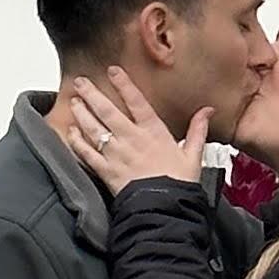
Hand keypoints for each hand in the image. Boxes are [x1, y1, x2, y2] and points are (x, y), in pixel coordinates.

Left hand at [55, 71, 203, 195]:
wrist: (164, 208)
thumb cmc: (179, 184)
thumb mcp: (194, 155)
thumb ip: (198, 130)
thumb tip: (208, 111)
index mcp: (153, 132)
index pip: (136, 101)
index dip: (123, 84)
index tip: (113, 70)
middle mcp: (131, 138)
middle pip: (107, 110)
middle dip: (92, 93)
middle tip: (81, 81)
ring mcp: (116, 154)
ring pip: (93, 128)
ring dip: (82, 113)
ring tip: (73, 101)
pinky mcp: (105, 170)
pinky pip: (86, 153)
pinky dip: (77, 141)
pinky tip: (70, 131)